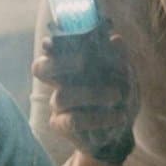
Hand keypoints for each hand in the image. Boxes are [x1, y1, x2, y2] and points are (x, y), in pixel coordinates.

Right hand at [31, 29, 137, 163]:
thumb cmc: (119, 96)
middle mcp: (59, 81)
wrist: (121, 130)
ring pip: (62, 96)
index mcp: (69, 62)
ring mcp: (57, 104)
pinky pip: (74, 120)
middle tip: (82, 61)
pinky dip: (99, 117)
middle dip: (59, 62)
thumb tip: (116, 40)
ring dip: (92, 94)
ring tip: (117, 95)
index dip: (56, 40)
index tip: (76, 35)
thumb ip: (118, 58)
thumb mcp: (125, 75)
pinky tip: (119, 116)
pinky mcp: (60, 124)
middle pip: (40, 68)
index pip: (52, 47)